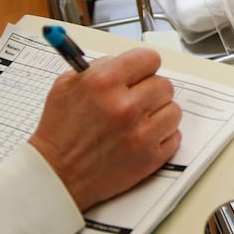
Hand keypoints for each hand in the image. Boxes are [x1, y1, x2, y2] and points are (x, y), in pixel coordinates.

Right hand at [28, 48, 181, 210]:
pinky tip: (142, 138)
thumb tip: (126, 62)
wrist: (58, 174)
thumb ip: (99, 68)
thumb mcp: (67, 86)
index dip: (145, 66)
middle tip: (137, 101)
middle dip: (151, 91)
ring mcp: (141, 133)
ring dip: (160, 114)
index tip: (142, 73)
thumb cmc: (61, 131)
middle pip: (165, 85)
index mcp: (104, 83)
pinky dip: (163, 137)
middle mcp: (125, 106)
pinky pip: (175, 136)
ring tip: (140, 122)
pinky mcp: (151, 157)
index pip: (149, 59)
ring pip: (174, 110)